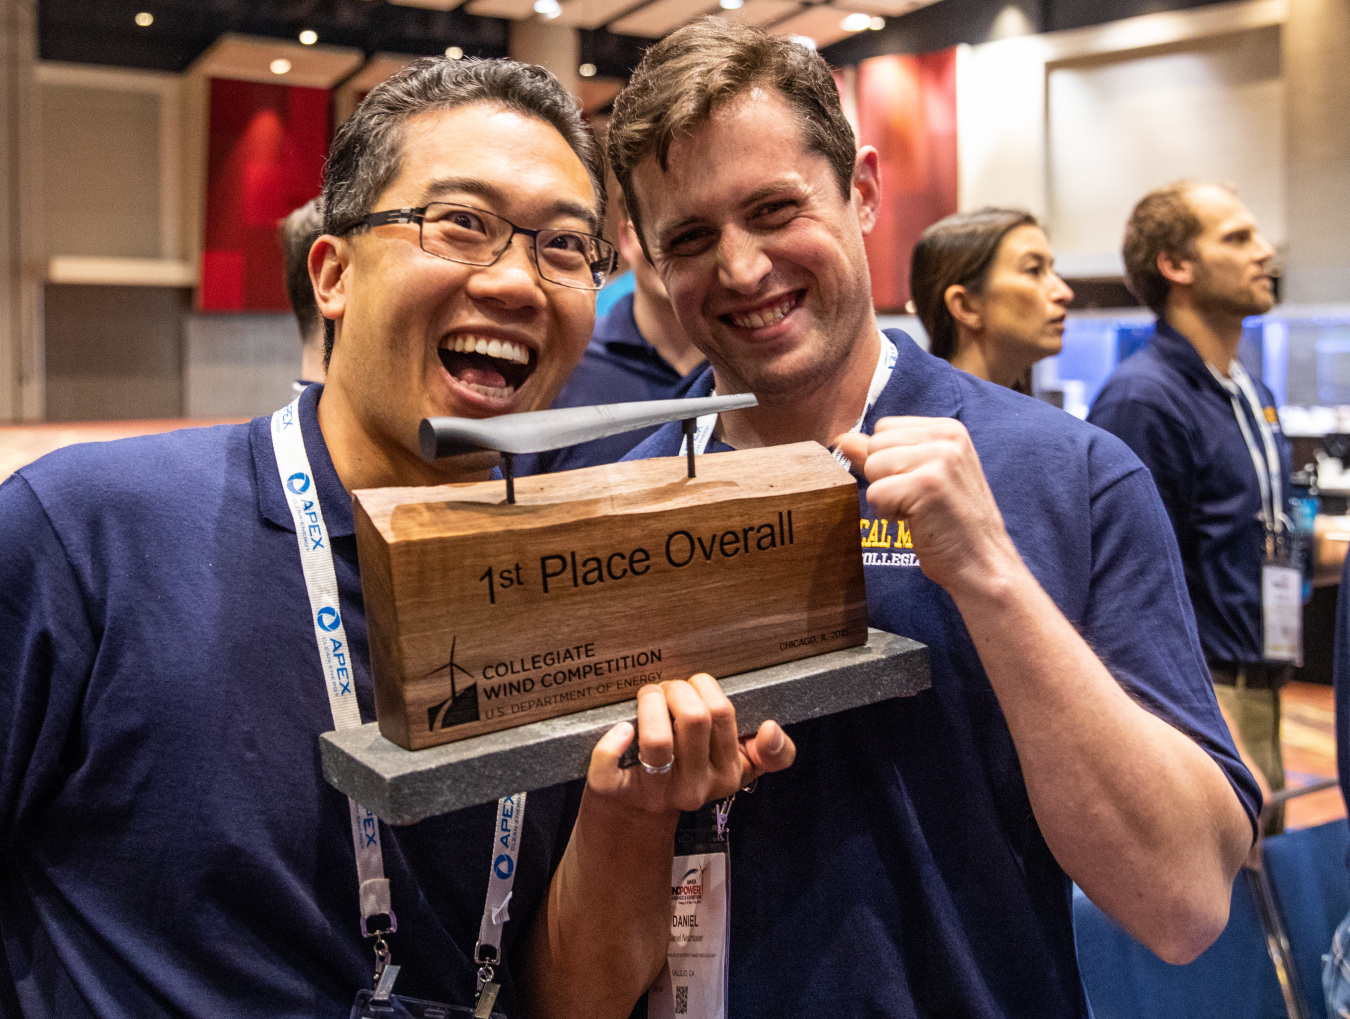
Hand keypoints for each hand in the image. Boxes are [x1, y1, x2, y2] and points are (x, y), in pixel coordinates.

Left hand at [586, 675, 795, 813]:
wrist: (637, 813)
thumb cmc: (688, 773)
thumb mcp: (738, 766)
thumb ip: (771, 754)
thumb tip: (772, 730)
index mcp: (726, 775)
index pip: (723, 716)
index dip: (709, 689)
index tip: (701, 686)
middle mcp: (694, 788)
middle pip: (692, 717)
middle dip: (677, 687)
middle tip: (669, 688)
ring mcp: (655, 793)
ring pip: (658, 740)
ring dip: (651, 702)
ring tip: (649, 696)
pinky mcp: (615, 793)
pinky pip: (609, 764)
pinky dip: (612, 739)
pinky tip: (621, 727)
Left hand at [835, 416, 1019, 594]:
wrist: (983, 563)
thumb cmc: (950, 524)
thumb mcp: (921, 478)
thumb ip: (884, 455)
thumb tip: (843, 440)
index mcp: (948, 429)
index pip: (884, 428)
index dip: (889, 462)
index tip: (917, 485)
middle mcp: (946, 437)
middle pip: (875, 446)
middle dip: (885, 478)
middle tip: (918, 501)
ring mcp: (939, 459)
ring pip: (873, 467)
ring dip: (886, 496)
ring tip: (918, 510)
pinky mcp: (927, 485)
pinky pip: (875, 493)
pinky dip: (887, 514)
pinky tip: (916, 521)